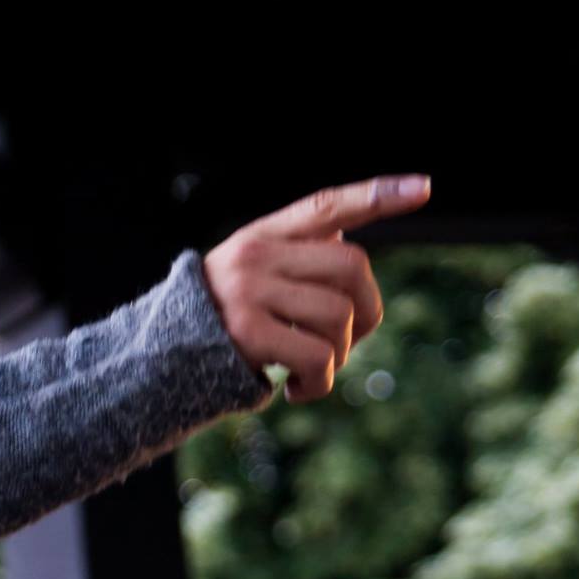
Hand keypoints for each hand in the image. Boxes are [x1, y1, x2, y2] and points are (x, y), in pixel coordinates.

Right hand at [202, 174, 429, 403]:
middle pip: (353, 268)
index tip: (424, 188)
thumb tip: (349, 252)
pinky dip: (320, 383)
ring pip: (340, 317)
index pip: (325, 206)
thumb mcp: (249, 279)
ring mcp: (250, 291)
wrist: (154, 365)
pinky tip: (296, 390)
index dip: (376, 196)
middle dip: (367, 313)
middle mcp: (255, 255)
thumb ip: (294, 260)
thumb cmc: (216, 327)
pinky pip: (318, 356)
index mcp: (261, 236)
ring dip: (339, 356)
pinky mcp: (247, 332)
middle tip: (347, 342)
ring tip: (311, 372)